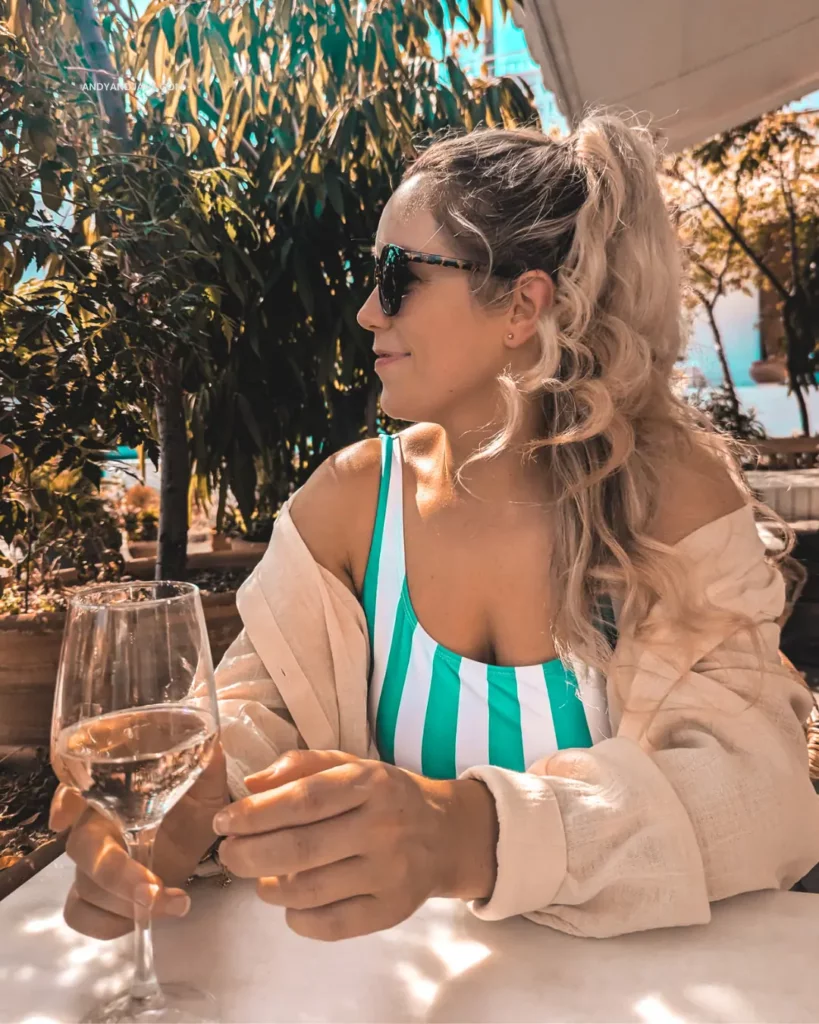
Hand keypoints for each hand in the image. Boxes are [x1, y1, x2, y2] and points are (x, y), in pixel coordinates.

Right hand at [50, 741, 228, 938]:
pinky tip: (145, 918)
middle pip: (82, 847)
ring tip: (174, 902)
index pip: (74, 787)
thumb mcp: (206, 783)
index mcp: (115, 789)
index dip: (65, 802)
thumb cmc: (193, 800)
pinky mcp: (96, 893)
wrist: (197, 832)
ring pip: (85, 886)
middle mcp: (96, 823)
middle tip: (153, 888)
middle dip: (117, 873)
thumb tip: (212, 745)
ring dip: (126, 903)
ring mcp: (92, 861)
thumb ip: (207, 765)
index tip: (66, 818)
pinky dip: (107, 923)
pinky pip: (80, 914)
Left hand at [213, 749, 497, 941]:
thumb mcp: (351, 765)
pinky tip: (291, 903)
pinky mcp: (392, 911)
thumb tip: (251, 785)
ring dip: (268, 887)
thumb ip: (300, 766)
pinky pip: (330, 925)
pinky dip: (297, 918)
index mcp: (370, 782)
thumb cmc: (385, 795)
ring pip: (309, 890)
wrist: (446, 834)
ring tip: (259, 877)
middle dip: (249, 854)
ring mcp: (389, 873)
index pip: (304, 800)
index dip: (256, 813)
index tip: (224, 821)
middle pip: (300, 849)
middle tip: (228, 853)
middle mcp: (383, 827)